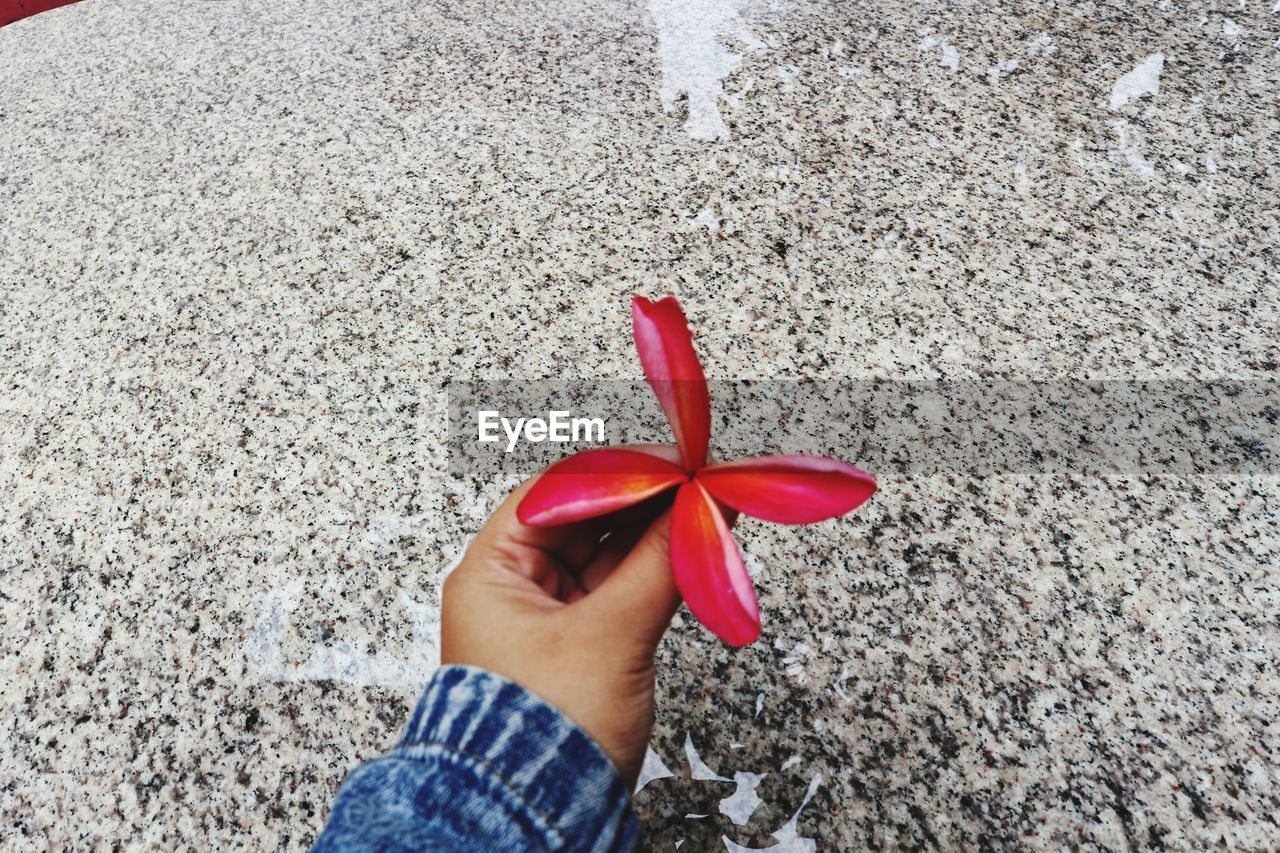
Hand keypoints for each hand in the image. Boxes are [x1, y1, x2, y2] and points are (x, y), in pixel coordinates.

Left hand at [440, 452, 689, 789]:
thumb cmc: (541, 736)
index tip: (669, 463)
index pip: (554, 494)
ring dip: (655, 537)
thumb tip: (699, 509)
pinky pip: (619, 592)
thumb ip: (660, 564)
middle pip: (584, 521)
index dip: (615, 472)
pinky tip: (691, 554)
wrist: (534, 817)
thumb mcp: (609, 636)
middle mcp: (513, 590)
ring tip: (706, 514)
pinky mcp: (578, 648)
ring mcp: (547, 620)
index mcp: (491, 573)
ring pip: (607, 556)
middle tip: (699, 486)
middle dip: (645, 503)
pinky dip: (655, 573)